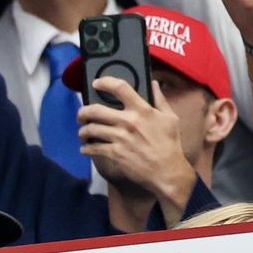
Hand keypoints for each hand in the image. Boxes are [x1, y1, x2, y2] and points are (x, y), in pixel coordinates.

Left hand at [78, 77, 196, 198]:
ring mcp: (119, 138)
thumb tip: (153, 84)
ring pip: (90, 130)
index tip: (97, 83)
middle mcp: (128, 121)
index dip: (105, 82)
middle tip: (82, 115)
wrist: (167, 170)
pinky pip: (93, 148)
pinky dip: (86, 148)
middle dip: (83, 112)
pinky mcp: (114, 153)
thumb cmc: (170, 143)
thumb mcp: (170, 118)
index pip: (120, 88)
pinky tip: (86, 148)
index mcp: (142, 110)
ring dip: (83, 131)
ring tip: (83, 133)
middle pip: (95, 110)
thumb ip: (160, 99)